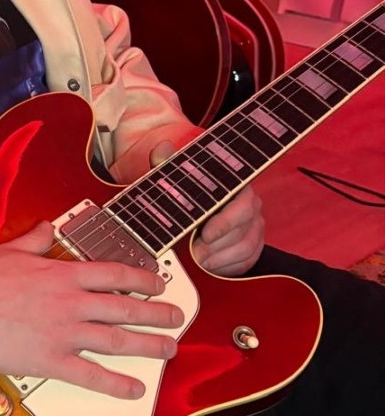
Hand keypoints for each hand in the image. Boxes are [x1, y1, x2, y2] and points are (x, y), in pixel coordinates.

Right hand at [0, 222, 184, 399]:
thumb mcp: (11, 250)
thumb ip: (35, 240)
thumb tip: (46, 227)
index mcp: (63, 274)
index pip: (115, 275)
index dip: (143, 279)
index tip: (159, 284)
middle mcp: (72, 302)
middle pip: (126, 309)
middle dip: (157, 314)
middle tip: (177, 319)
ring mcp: (64, 333)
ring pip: (118, 341)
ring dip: (149, 346)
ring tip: (169, 350)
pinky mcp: (51, 360)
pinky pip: (92, 375)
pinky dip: (117, 384)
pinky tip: (135, 389)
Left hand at [149, 140, 264, 276]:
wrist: (195, 209)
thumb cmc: (186, 193)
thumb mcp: (174, 178)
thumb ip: (168, 165)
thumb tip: (162, 148)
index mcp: (237, 188)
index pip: (241, 206)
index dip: (225, 223)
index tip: (205, 235)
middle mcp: (251, 207)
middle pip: (243, 232)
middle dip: (217, 246)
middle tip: (195, 255)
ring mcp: (255, 227)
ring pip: (246, 249)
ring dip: (220, 259)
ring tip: (199, 262)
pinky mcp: (253, 246)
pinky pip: (247, 261)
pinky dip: (228, 267)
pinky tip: (210, 267)